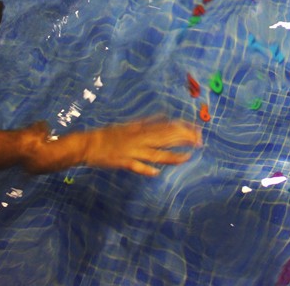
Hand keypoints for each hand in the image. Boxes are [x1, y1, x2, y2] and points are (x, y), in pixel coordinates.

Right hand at [80, 118, 201, 175]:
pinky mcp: (123, 162)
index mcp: (142, 130)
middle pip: (166, 139)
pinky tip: (156, 172)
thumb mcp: (131, 125)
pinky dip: (146, 169)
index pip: (168, 126)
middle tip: (200, 141)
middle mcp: (140, 139)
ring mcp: (132, 151)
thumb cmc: (111, 135)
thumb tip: (164, 117)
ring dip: (172, 156)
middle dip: (184, 140)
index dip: (184, 128)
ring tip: (187, 157)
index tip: (198, 130)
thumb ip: (148, 122)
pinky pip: (136, 166)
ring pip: (155, 153)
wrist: (89, 144)